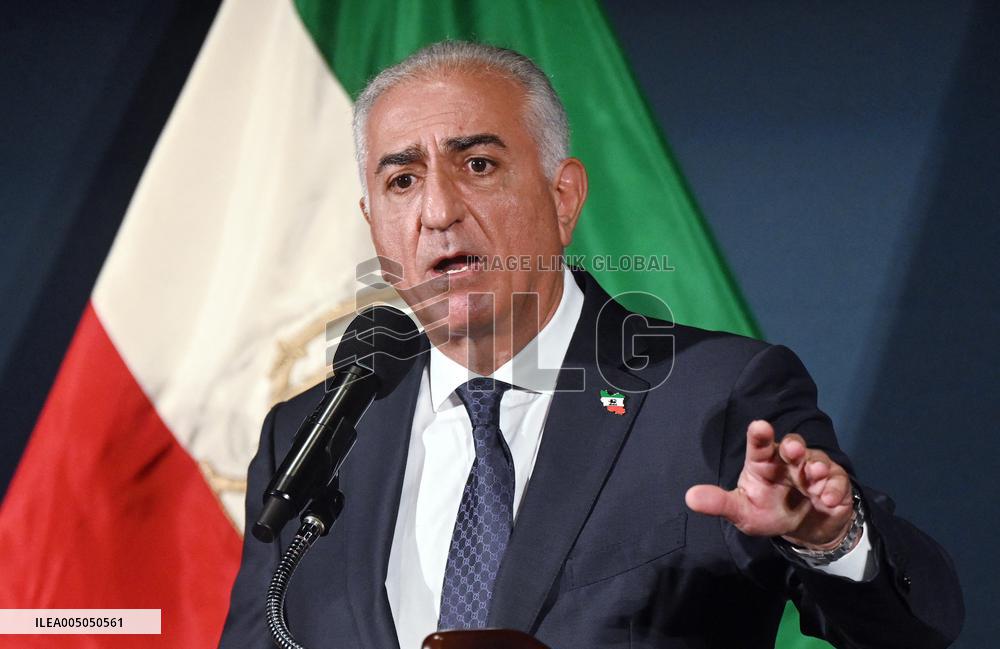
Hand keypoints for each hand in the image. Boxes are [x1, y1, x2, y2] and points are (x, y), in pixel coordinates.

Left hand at [685, 420, 854, 549]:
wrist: (803, 528)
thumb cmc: (767, 512)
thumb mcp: (742, 512)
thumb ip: (720, 503)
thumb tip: (690, 498)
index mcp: (763, 463)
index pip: (760, 445)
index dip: (759, 435)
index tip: (760, 426)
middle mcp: (788, 462)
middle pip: (792, 445)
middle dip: (793, 445)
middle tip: (792, 450)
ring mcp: (813, 471)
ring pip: (817, 461)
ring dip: (816, 467)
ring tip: (813, 477)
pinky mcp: (834, 483)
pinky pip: (837, 481)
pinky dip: (834, 488)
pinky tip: (827, 498)